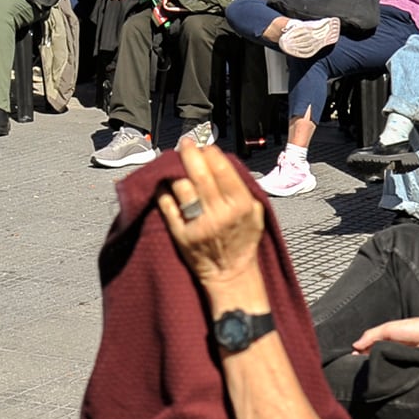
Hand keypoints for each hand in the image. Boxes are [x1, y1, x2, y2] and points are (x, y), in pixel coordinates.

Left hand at [155, 139, 267, 292]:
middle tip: (185, 143)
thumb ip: (244, 188)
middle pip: (199, 174)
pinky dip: (163, 192)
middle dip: (190, 154)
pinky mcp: (181, 235)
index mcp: (240, 205)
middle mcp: (219, 213)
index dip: (211, 153)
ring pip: (182, 188)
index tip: (205, 146)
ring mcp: (198, 224)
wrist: (231, 274)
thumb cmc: (243, 241)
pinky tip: (162, 183)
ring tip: (172, 162)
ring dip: (175, 171)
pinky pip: (167, 207)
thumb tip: (224, 161)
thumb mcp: (255, 213)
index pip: (222, 169)